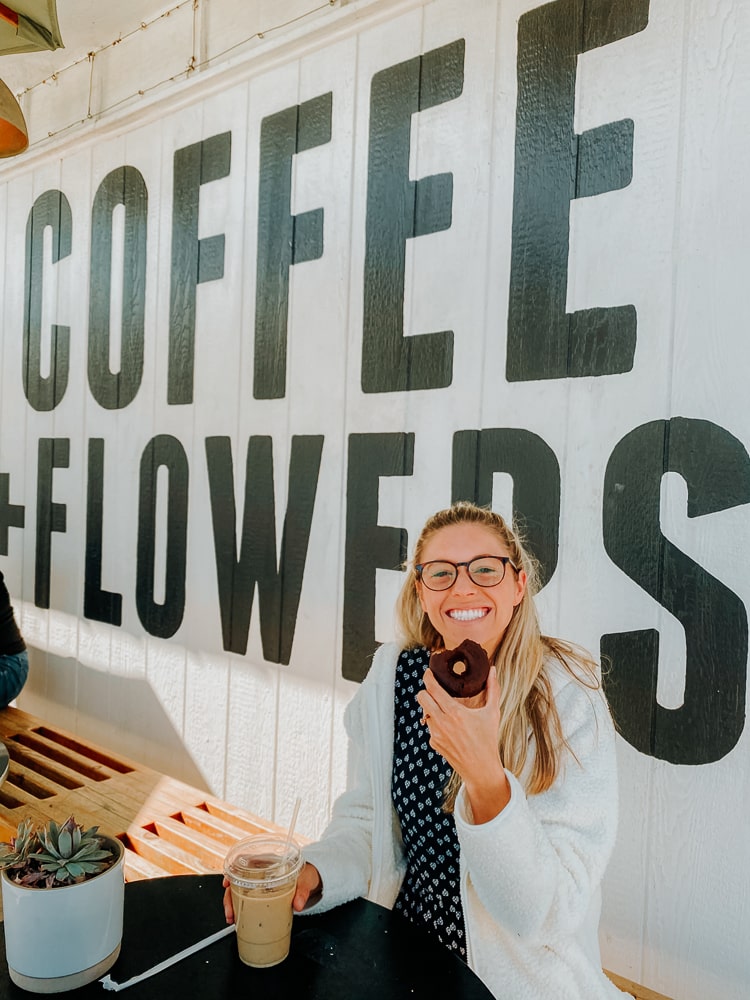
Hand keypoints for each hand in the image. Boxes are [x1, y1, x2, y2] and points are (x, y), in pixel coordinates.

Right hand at [223, 862, 322, 922]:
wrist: (309, 881)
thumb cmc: (305, 875)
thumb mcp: (305, 880)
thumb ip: (302, 891)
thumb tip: (298, 904)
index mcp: (267, 861)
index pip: (243, 862)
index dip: (231, 872)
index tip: (226, 883)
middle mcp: (259, 871)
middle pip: (237, 880)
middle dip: (229, 896)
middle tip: (230, 912)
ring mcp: (258, 883)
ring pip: (237, 891)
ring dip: (231, 904)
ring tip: (232, 918)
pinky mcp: (259, 894)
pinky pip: (245, 899)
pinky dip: (239, 909)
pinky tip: (238, 919)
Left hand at [417, 665, 509, 822]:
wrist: (481, 768)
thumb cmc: (488, 739)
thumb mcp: (493, 713)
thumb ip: (493, 689)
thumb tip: (492, 669)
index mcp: (455, 712)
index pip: (433, 689)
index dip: (428, 677)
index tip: (429, 671)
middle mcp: (442, 722)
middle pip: (421, 698)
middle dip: (425, 691)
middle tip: (433, 688)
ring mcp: (436, 734)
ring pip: (425, 712)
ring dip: (431, 707)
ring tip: (443, 707)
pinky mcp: (434, 743)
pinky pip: (430, 726)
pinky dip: (436, 722)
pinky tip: (448, 724)